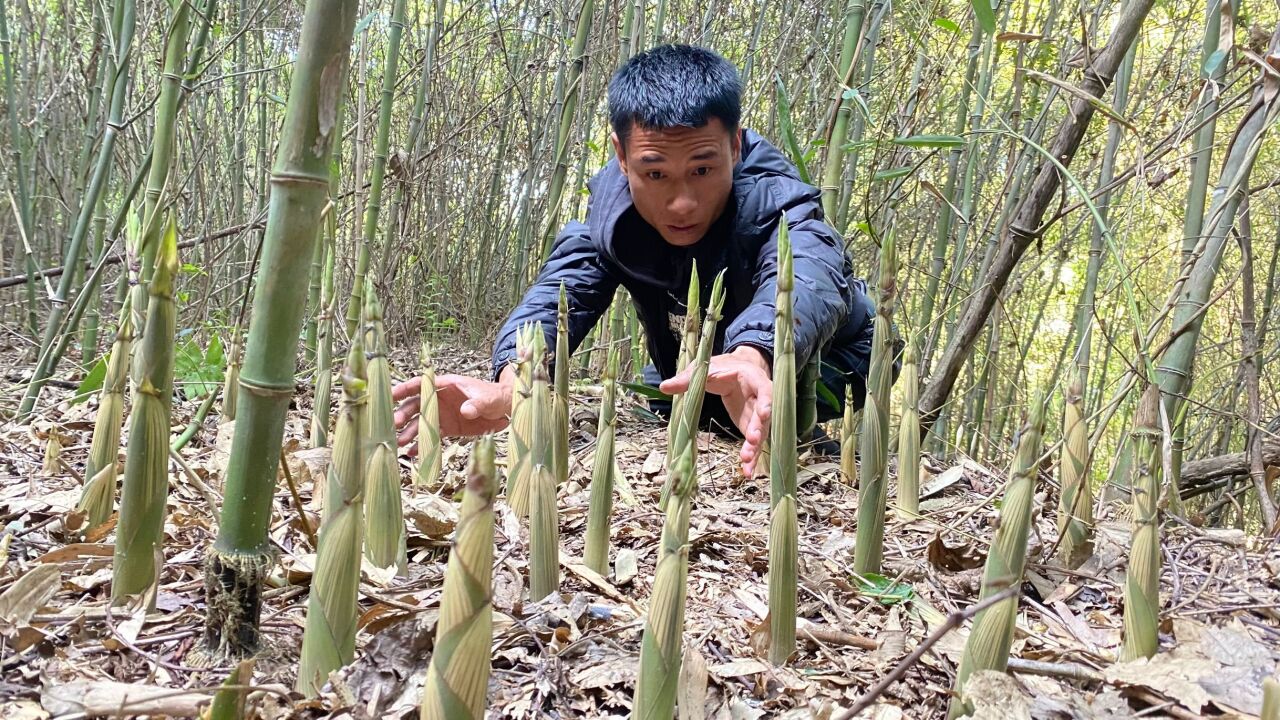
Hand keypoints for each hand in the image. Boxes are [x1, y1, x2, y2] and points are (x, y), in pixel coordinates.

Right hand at [392, 367, 514, 449]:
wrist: (504, 411)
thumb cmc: (495, 397)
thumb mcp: (487, 398)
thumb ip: (476, 403)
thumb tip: (466, 410)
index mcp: (446, 385)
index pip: (421, 384)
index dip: (405, 389)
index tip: (391, 396)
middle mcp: (439, 399)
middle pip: (416, 405)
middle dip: (404, 413)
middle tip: (396, 424)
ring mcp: (442, 414)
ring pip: (421, 422)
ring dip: (410, 431)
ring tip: (400, 442)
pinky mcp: (447, 428)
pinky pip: (432, 436)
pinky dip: (422, 444)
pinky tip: (412, 452)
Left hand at [659, 345, 772, 477]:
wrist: (736, 370)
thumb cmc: (722, 367)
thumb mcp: (705, 369)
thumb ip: (687, 379)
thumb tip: (664, 387)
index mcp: (752, 378)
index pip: (763, 389)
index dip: (766, 401)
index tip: (764, 413)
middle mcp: (760, 397)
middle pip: (764, 414)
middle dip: (759, 428)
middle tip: (753, 440)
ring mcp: (758, 414)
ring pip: (761, 432)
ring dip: (755, 447)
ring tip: (746, 460)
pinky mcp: (752, 427)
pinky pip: (754, 443)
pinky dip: (751, 456)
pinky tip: (747, 470)